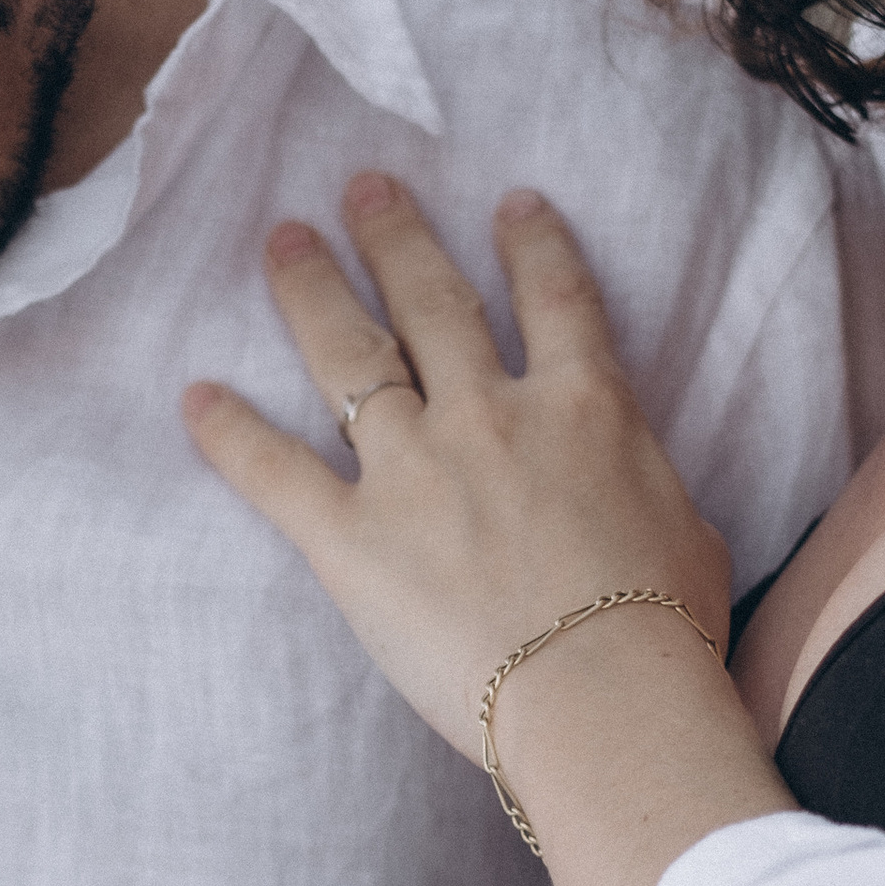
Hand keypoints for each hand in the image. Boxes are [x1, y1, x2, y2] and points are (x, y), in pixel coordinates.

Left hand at [184, 175, 790, 885]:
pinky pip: (275, 471)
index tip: (512, 202)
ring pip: (350, 353)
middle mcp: (490, 415)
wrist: (605, 699)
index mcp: (584, 409)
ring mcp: (414, 468)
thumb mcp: (689, 534)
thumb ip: (648, 488)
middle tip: (365, 186)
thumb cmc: (664, 632)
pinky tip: (195, 397)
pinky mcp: (352, 538)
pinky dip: (230, 433)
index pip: (556, 299)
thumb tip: (637, 493)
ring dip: (312, 287)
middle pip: (433, 300)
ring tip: (284, 238)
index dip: (531, 243)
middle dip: (397, 236)